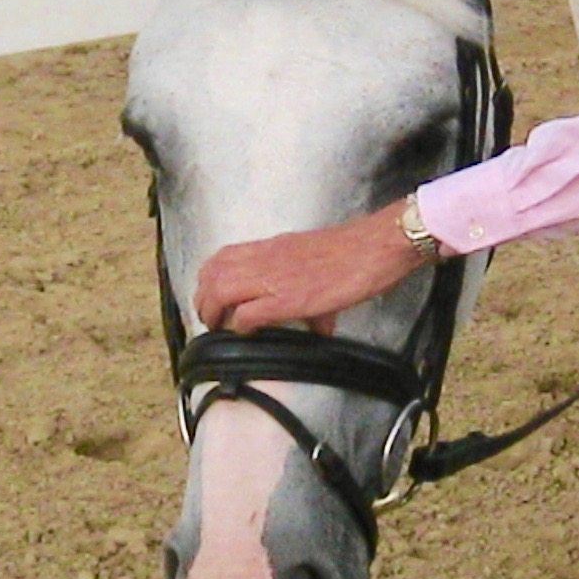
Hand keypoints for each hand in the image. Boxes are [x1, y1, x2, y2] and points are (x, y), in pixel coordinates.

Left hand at [194, 204, 423, 333]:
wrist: (375, 245)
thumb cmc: (354, 251)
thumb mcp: (319, 263)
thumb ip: (309, 289)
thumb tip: (319, 325)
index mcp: (272, 247)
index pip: (221, 257)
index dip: (208, 280)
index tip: (211, 299)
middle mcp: (267, 259)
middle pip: (212, 274)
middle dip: (203, 300)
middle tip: (210, 319)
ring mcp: (275, 278)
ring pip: (220, 291)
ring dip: (214, 313)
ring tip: (220, 328)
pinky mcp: (288, 299)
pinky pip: (247, 313)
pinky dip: (240, 325)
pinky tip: (248, 332)